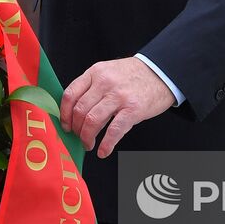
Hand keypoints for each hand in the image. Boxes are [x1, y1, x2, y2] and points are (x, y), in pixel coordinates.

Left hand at [60, 57, 175, 158]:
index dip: (64, 114)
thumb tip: (73, 112)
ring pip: (92, 121)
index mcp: (95, 72)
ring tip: (89, 144)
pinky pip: (114, 130)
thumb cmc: (132, 75)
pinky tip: (103, 151)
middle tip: (79, 138)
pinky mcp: (133, 108)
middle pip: (80, 110)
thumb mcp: (107, 71)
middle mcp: (105, 82)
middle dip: (76, 129)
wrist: (160, 72)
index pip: (70, 94)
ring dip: (87, 138)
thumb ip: (91, 86)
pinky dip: (106, 144)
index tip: (65, 125)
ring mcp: (119, 95)